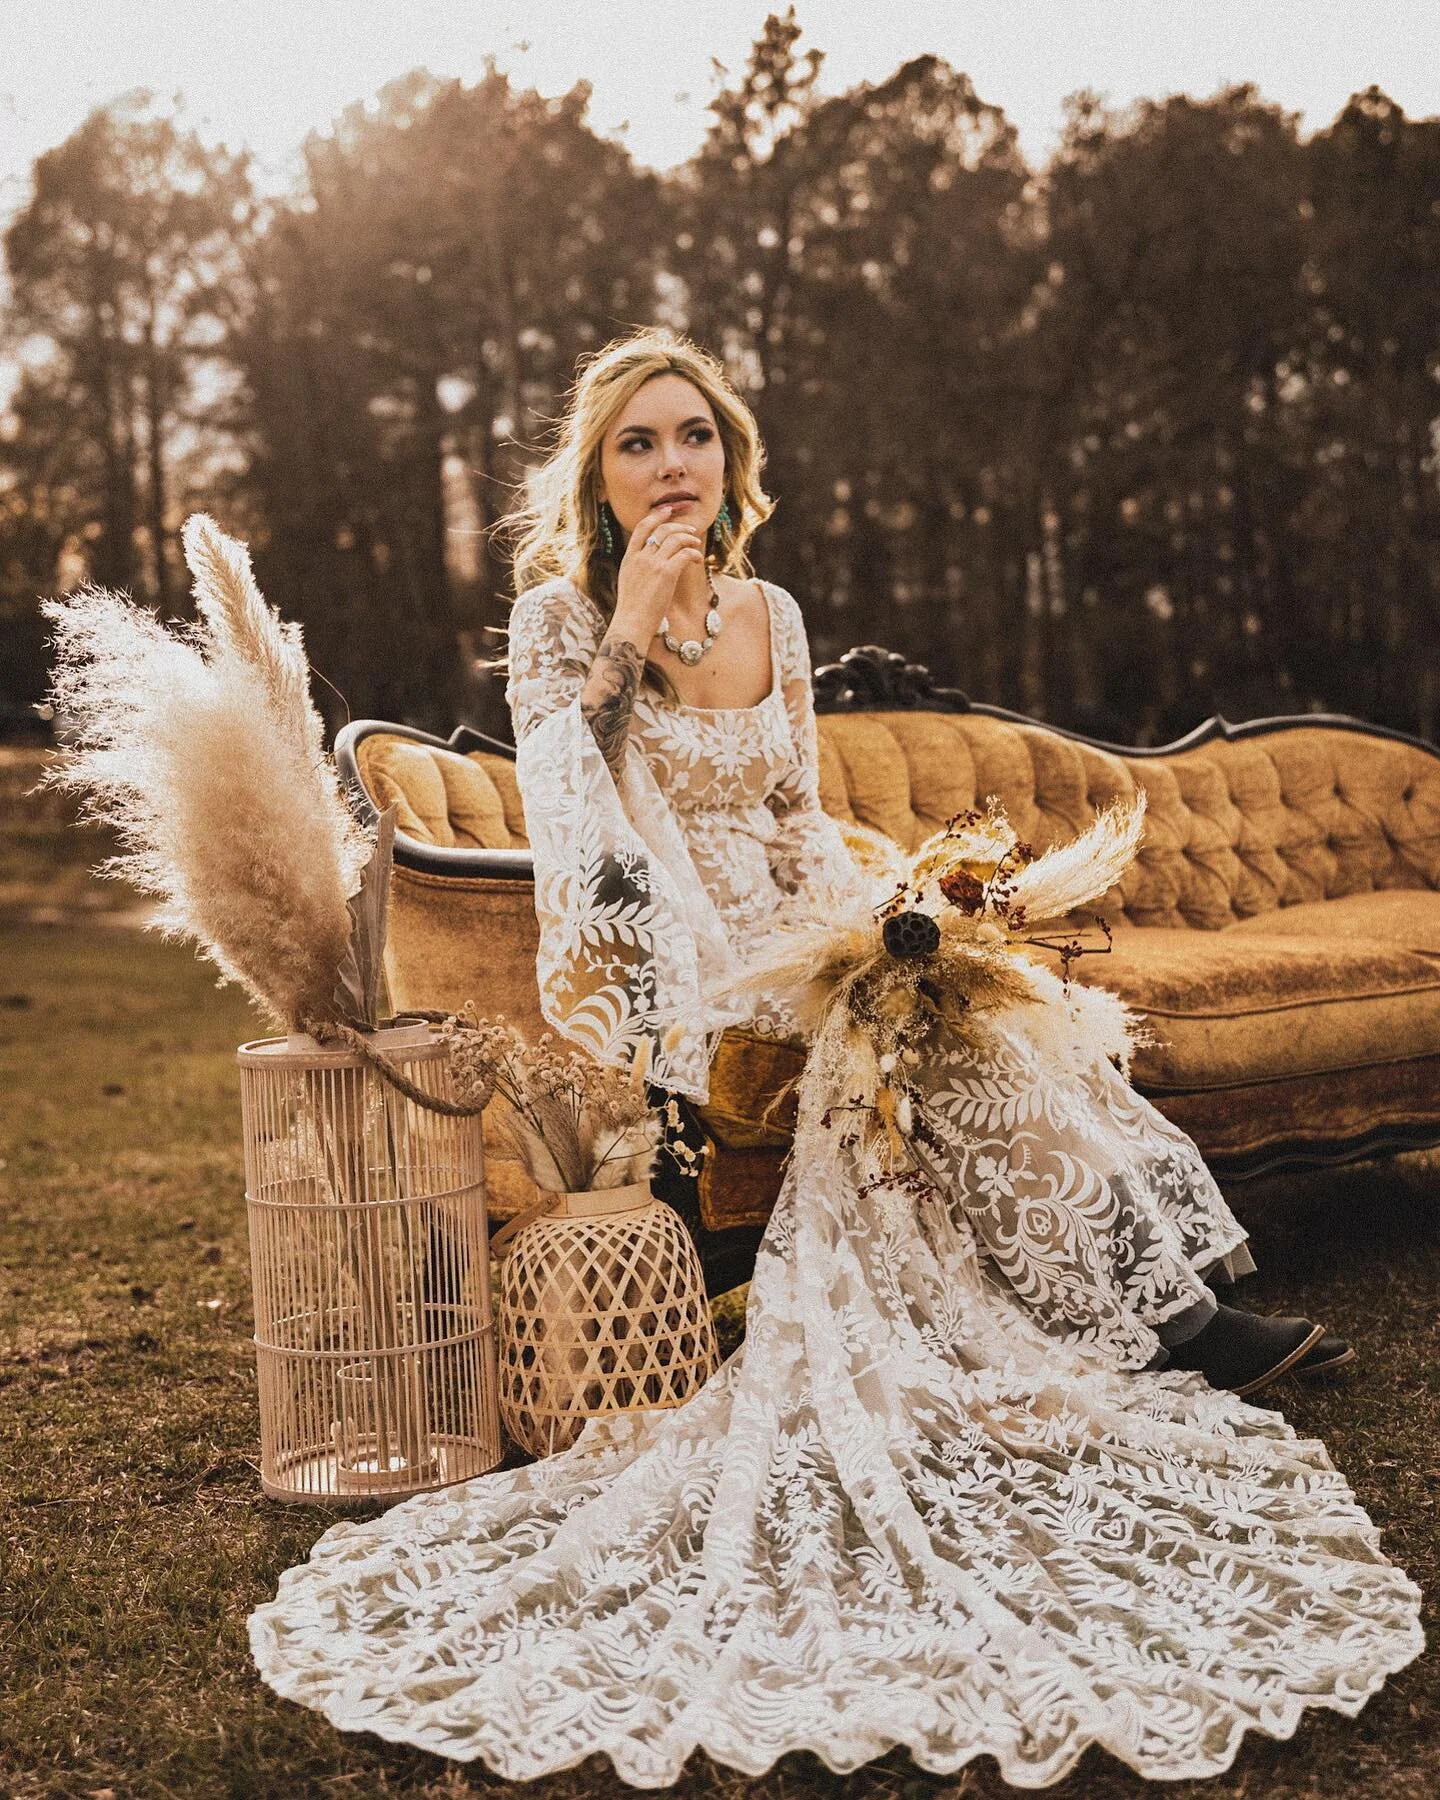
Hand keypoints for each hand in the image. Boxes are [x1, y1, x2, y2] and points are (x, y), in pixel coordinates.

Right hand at [612, 500, 704, 639]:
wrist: (632, 623)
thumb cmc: (632, 610)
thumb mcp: (629, 581)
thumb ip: (639, 567)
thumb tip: (652, 560)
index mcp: (629, 558)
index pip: (642, 527)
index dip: (657, 516)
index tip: (668, 511)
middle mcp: (640, 557)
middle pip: (662, 530)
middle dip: (679, 526)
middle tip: (691, 530)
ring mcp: (653, 564)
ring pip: (675, 539)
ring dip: (690, 539)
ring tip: (697, 545)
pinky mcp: (666, 574)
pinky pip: (685, 554)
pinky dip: (694, 554)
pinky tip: (698, 560)